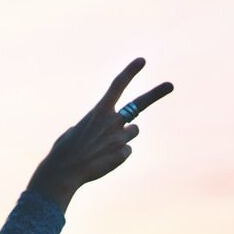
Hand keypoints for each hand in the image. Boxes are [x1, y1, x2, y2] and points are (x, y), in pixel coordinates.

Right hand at [26, 58, 172, 210]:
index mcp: (98, 111)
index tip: (141, 61)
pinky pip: (125, 151)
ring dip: (122, 137)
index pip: (117, 86)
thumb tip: (101, 133)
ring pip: (132, 132)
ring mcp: (120, 137)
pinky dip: (116, 155)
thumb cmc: (63, 151)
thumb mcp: (74, 131)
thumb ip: (91, 126)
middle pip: (139, 104)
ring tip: (102, 148)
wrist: (64, 172)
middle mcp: (113, 121)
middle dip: (156, 94)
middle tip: (170, 85)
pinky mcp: (123, 153)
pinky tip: (102, 160)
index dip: (130, 72)